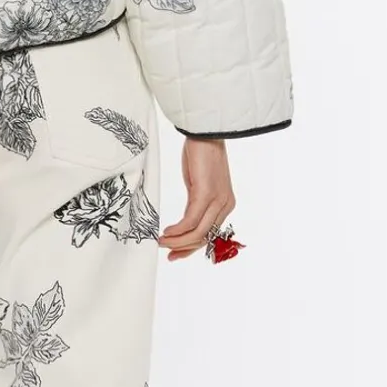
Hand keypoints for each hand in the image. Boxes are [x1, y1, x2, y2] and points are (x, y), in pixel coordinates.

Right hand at [158, 138, 234, 261]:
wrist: (205, 133)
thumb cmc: (200, 155)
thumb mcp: (198, 185)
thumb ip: (195, 204)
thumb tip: (184, 224)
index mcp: (225, 204)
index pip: (209, 234)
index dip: (191, 247)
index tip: (174, 254)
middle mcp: (224, 205)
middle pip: (204, 238)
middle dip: (183, 249)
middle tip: (167, 254)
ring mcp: (216, 201)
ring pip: (198, 233)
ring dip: (178, 242)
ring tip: (161, 242)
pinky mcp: (205, 194)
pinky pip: (190, 221)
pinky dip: (177, 230)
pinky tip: (166, 232)